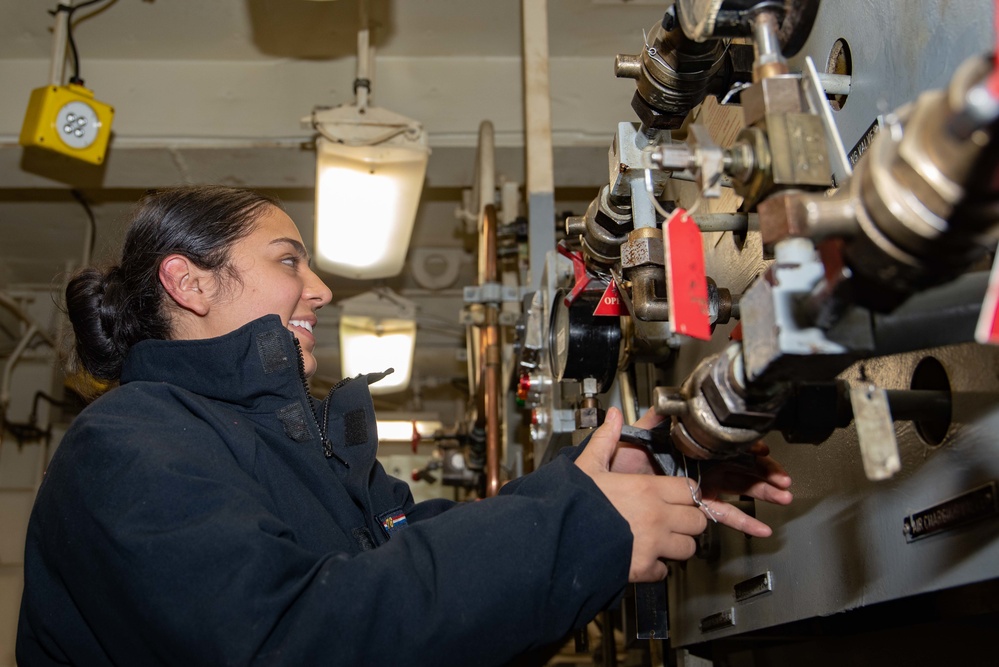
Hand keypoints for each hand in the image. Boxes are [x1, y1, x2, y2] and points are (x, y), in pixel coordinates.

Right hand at [576, 407, 708, 581]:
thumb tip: (614, 416)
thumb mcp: (587, 466)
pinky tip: (641, 557)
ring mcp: (652, 545)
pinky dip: (656, 566)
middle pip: (697, 521)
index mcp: (647, 489)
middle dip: (688, 520)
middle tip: (672, 518)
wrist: (556, 537)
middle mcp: (656, 517)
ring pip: (688, 547)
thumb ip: (606, 440)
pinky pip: (664, 570)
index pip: (691, 490)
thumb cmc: (571, 503)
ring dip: (676, 544)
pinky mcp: (643, 568)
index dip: (686, 493)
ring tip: (659, 539)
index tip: (676, 495)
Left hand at [608, 409, 793, 535]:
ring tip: (783, 497)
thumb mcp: (638, 435)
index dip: (747, 449)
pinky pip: (723, 514)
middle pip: (739, 469)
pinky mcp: (695, 506)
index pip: (725, 447)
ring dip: (762, 494)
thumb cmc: (619, 464)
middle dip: (765, 474)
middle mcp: (699, 467)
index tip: (764, 451)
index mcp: (690, 448)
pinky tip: (760, 528)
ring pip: (738, 490)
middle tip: (784, 480)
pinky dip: (743, 522)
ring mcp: (700, 487)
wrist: (606, 491)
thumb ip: (654, 418)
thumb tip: (666, 400)